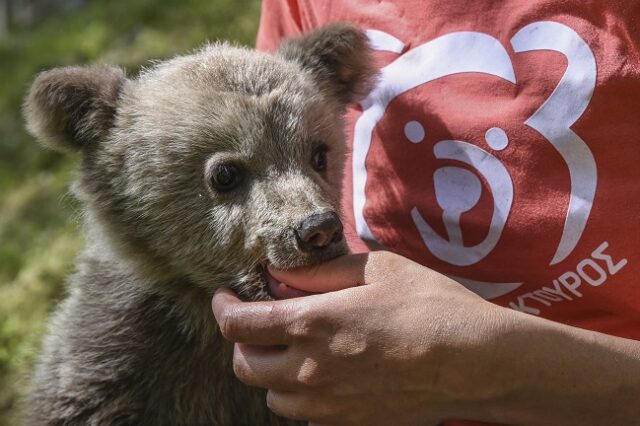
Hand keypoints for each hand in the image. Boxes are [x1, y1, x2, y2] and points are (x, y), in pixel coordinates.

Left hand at [212, 251, 503, 424]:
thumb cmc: (431, 307)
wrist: (476, 363)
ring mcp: (329, 406)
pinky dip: (302, 397)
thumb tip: (282, 273)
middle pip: (245, 366)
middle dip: (241, 342)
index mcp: (313, 324)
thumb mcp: (377, 269)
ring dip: (270, 373)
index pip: (240, 325)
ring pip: (272, 399)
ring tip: (290, 352)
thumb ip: (321, 271)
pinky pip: (306, 417)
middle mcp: (311, 370)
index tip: (225, 297)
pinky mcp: (350, 425)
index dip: (223, 308)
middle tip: (256, 323)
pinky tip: (325, 378)